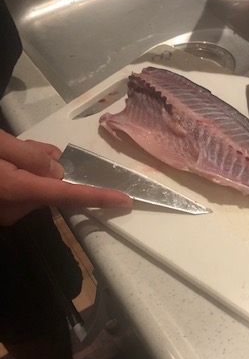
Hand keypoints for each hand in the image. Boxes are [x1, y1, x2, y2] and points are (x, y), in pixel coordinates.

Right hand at [0, 130, 131, 225]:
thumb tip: (61, 172)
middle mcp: (17, 208)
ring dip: (33, 166)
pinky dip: (23, 174)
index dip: (99, 197)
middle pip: (52, 185)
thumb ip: (32, 156)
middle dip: (48, 163)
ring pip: (39, 185)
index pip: (69, 195)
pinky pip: (26, 190)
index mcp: (19, 190)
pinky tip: (6, 162)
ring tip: (9, 151)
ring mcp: (9, 212)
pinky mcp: (3, 210)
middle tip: (25, 146)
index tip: (126, 200)